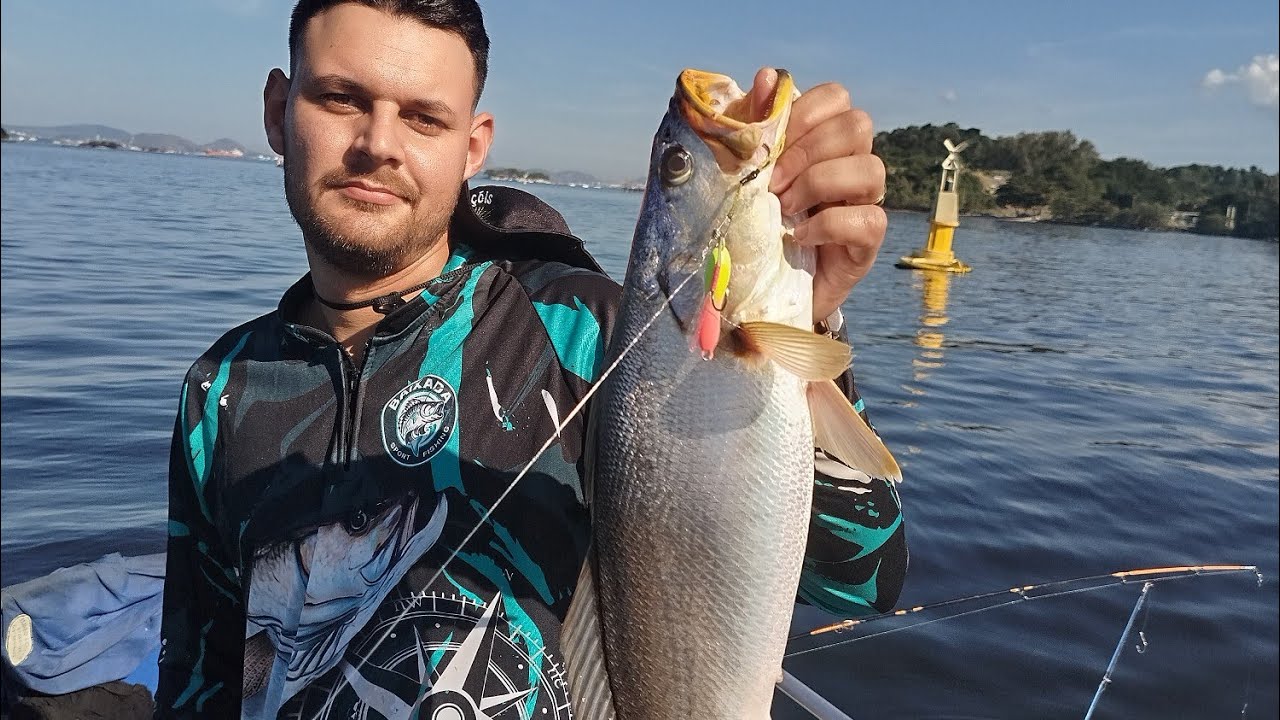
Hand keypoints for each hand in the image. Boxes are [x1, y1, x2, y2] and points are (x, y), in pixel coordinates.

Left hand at [753, 69, 886, 322]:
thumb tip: (765, 77)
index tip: (769, 143)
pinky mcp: (867, 242)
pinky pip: (868, 218)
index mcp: (823, 141)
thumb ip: (753, 127)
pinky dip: (828, 224)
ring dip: (819, 184)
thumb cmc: (752, 224)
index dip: (805, 112)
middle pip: (858, 126)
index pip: (837, 97)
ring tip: (785, 208)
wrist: (758, 290)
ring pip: (871, 168)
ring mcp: (864, 203)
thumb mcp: (744, 174)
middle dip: (808, 150)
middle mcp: (850, 165)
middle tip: (773, 182)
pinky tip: (799, 234)